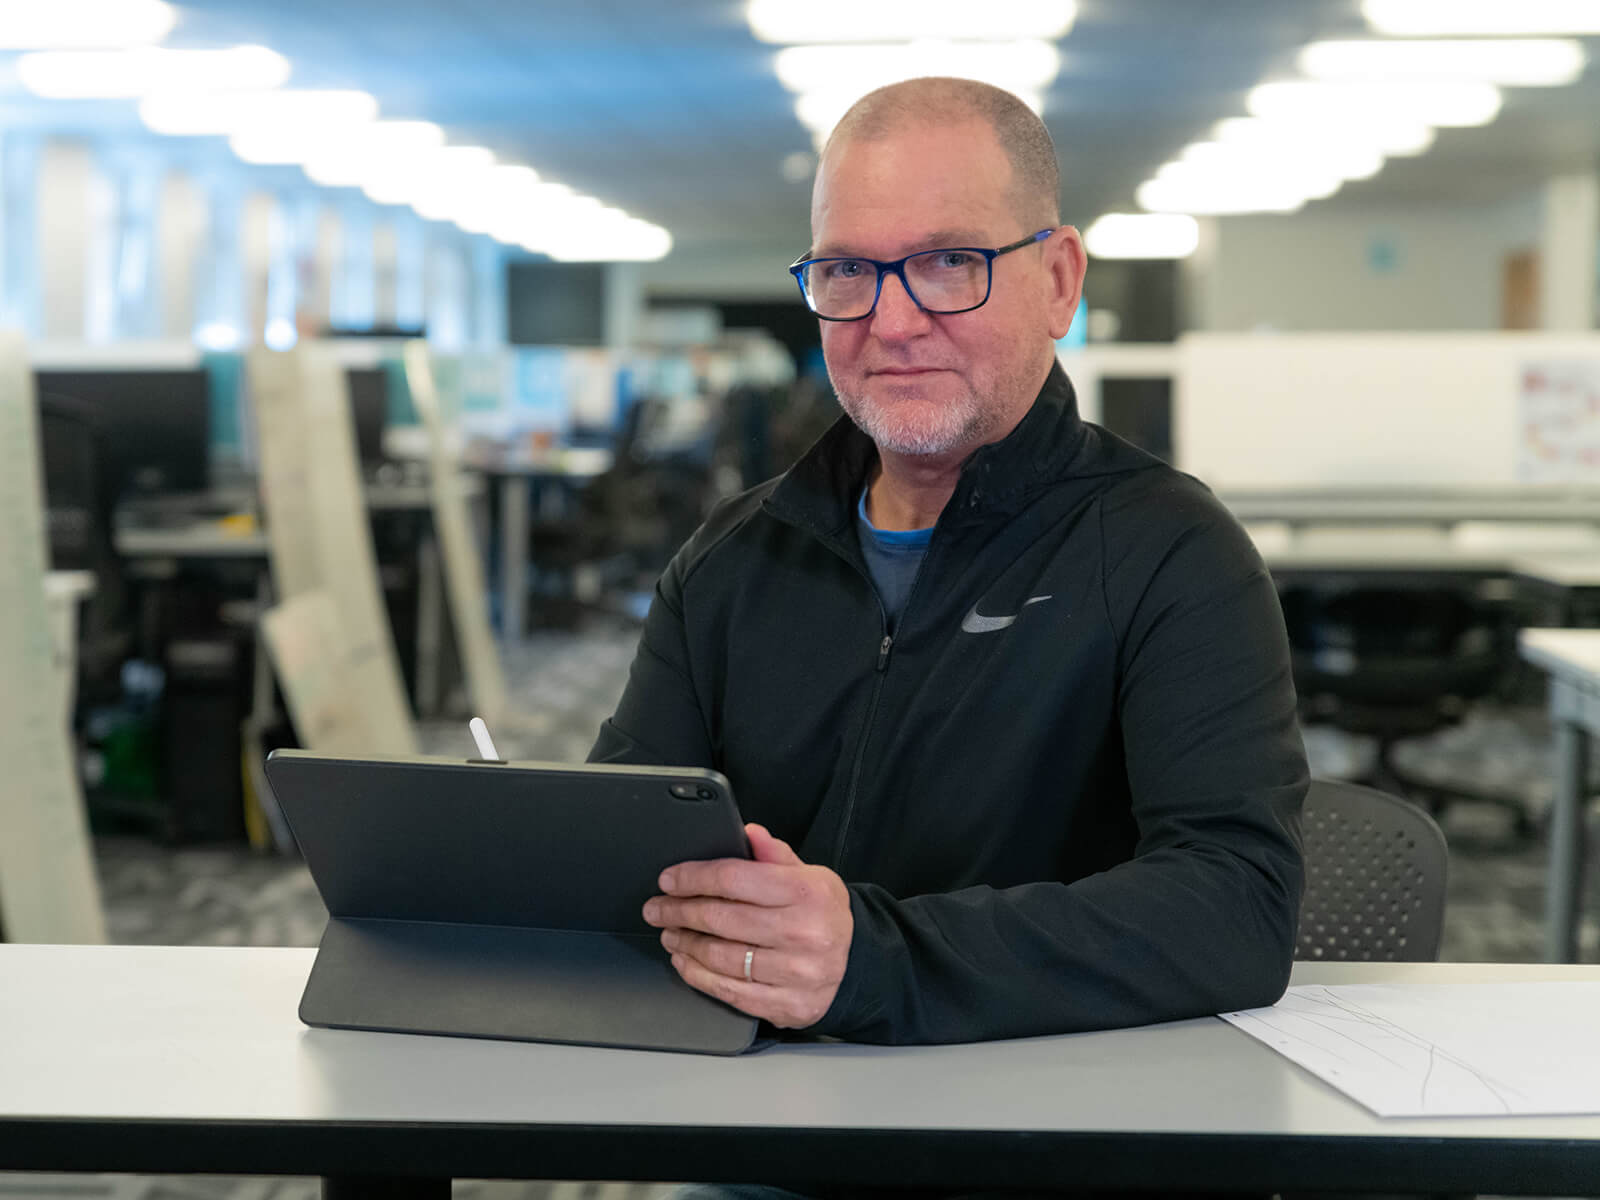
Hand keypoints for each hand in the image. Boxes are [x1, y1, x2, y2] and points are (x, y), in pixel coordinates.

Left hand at [642, 823, 852, 1028]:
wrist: (857, 963)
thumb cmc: (823, 914)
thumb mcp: (809, 875)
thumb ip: (774, 855)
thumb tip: (748, 833)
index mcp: (807, 892)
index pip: (733, 878)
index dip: (692, 877)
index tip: (669, 880)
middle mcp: (804, 933)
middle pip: (720, 918)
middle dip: (679, 911)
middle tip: (658, 908)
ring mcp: (796, 973)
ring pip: (720, 957)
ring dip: (684, 943)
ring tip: (670, 933)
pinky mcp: (787, 1005)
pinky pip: (729, 991)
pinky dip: (698, 976)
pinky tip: (685, 962)